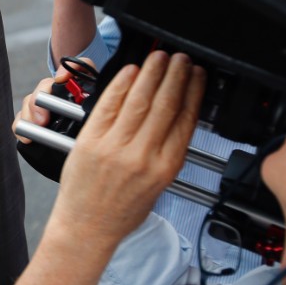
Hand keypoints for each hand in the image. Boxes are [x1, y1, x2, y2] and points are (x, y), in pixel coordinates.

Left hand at [18, 51, 204, 284]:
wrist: (87, 227)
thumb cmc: (121, 211)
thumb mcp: (158, 187)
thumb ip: (166, 153)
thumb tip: (176, 119)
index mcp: (165, 168)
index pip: (185, 120)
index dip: (194, 92)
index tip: (198, 76)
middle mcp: (142, 156)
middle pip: (165, 104)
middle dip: (176, 76)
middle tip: (182, 59)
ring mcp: (115, 147)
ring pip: (139, 99)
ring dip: (152, 73)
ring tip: (160, 57)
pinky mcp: (91, 140)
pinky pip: (109, 104)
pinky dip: (121, 84)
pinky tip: (131, 71)